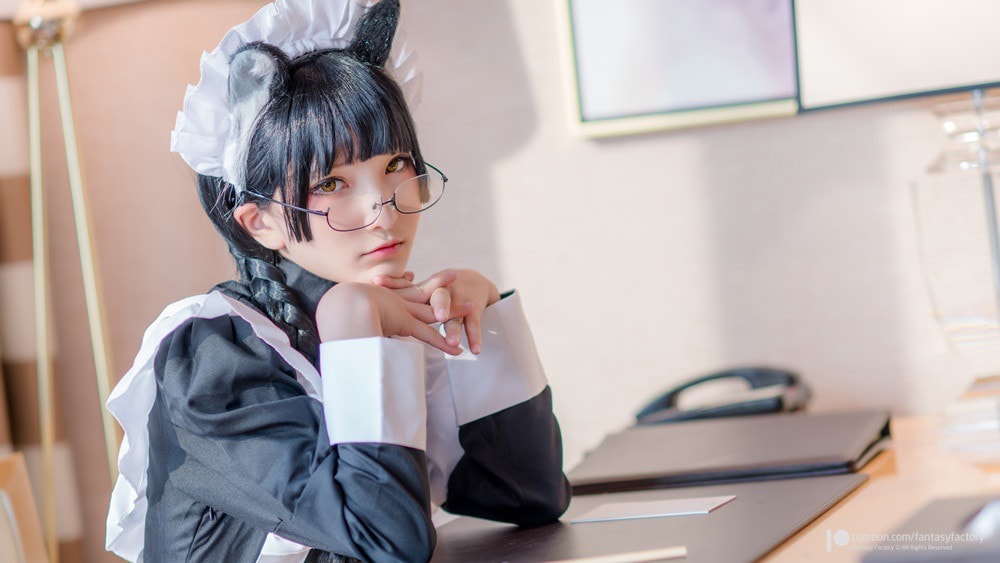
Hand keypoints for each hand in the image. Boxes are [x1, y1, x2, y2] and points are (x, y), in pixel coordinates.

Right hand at [315, 282, 461, 355]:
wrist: (342, 305)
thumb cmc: (338, 308)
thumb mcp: (340, 310)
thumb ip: (341, 315)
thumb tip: (330, 321)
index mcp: (383, 298)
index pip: (401, 289)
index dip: (407, 283)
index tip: (412, 275)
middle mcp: (396, 302)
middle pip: (424, 293)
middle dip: (439, 286)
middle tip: (454, 275)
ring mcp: (403, 312)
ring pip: (434, 310)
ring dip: (453, 310)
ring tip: (472, 305)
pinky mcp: (405, 324)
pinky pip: (429, 336)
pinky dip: (443, 343)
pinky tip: (458, 351)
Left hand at [374, 269, 499, 354]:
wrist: (473, 284)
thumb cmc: (438, 295)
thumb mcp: (416, 296)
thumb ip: (392, 303)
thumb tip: (361, 312)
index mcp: (423, 291)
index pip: (406, 286)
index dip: (391, 283)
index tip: (376, 281)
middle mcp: (441, 294)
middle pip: (436, 300)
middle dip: (431, 308)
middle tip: (429, 317)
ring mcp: (458, 302)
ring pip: (455, 316)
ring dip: (453, 329)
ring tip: (453, 344)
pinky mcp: (473, 311)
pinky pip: (474, 325)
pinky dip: (475, 337)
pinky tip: (475, 350)